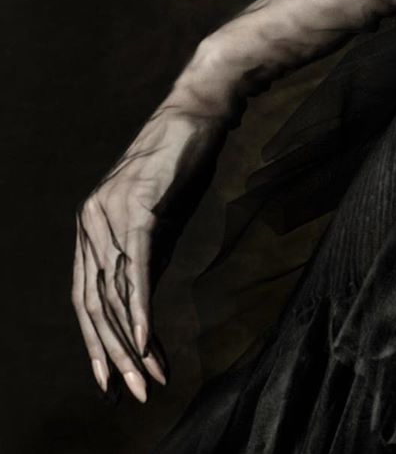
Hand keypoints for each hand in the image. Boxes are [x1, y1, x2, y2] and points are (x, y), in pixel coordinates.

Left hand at [72, 103, 228, 402]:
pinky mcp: (139, 209)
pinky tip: (145, 338)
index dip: (94, 343)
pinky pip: (136, 269)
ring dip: (132, 343)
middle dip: (111, 355)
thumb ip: (147, 257)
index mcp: (90, 225)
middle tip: (130, 394)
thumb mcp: (162, 218)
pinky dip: (139, 308)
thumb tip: (143, 306)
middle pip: (93, 305)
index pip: (84, 298)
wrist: (201, 110)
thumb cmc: (184, 161)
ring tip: (148, 378)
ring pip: (114, 294)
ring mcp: (111, 215)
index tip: (109, 381)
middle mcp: (91, 223)